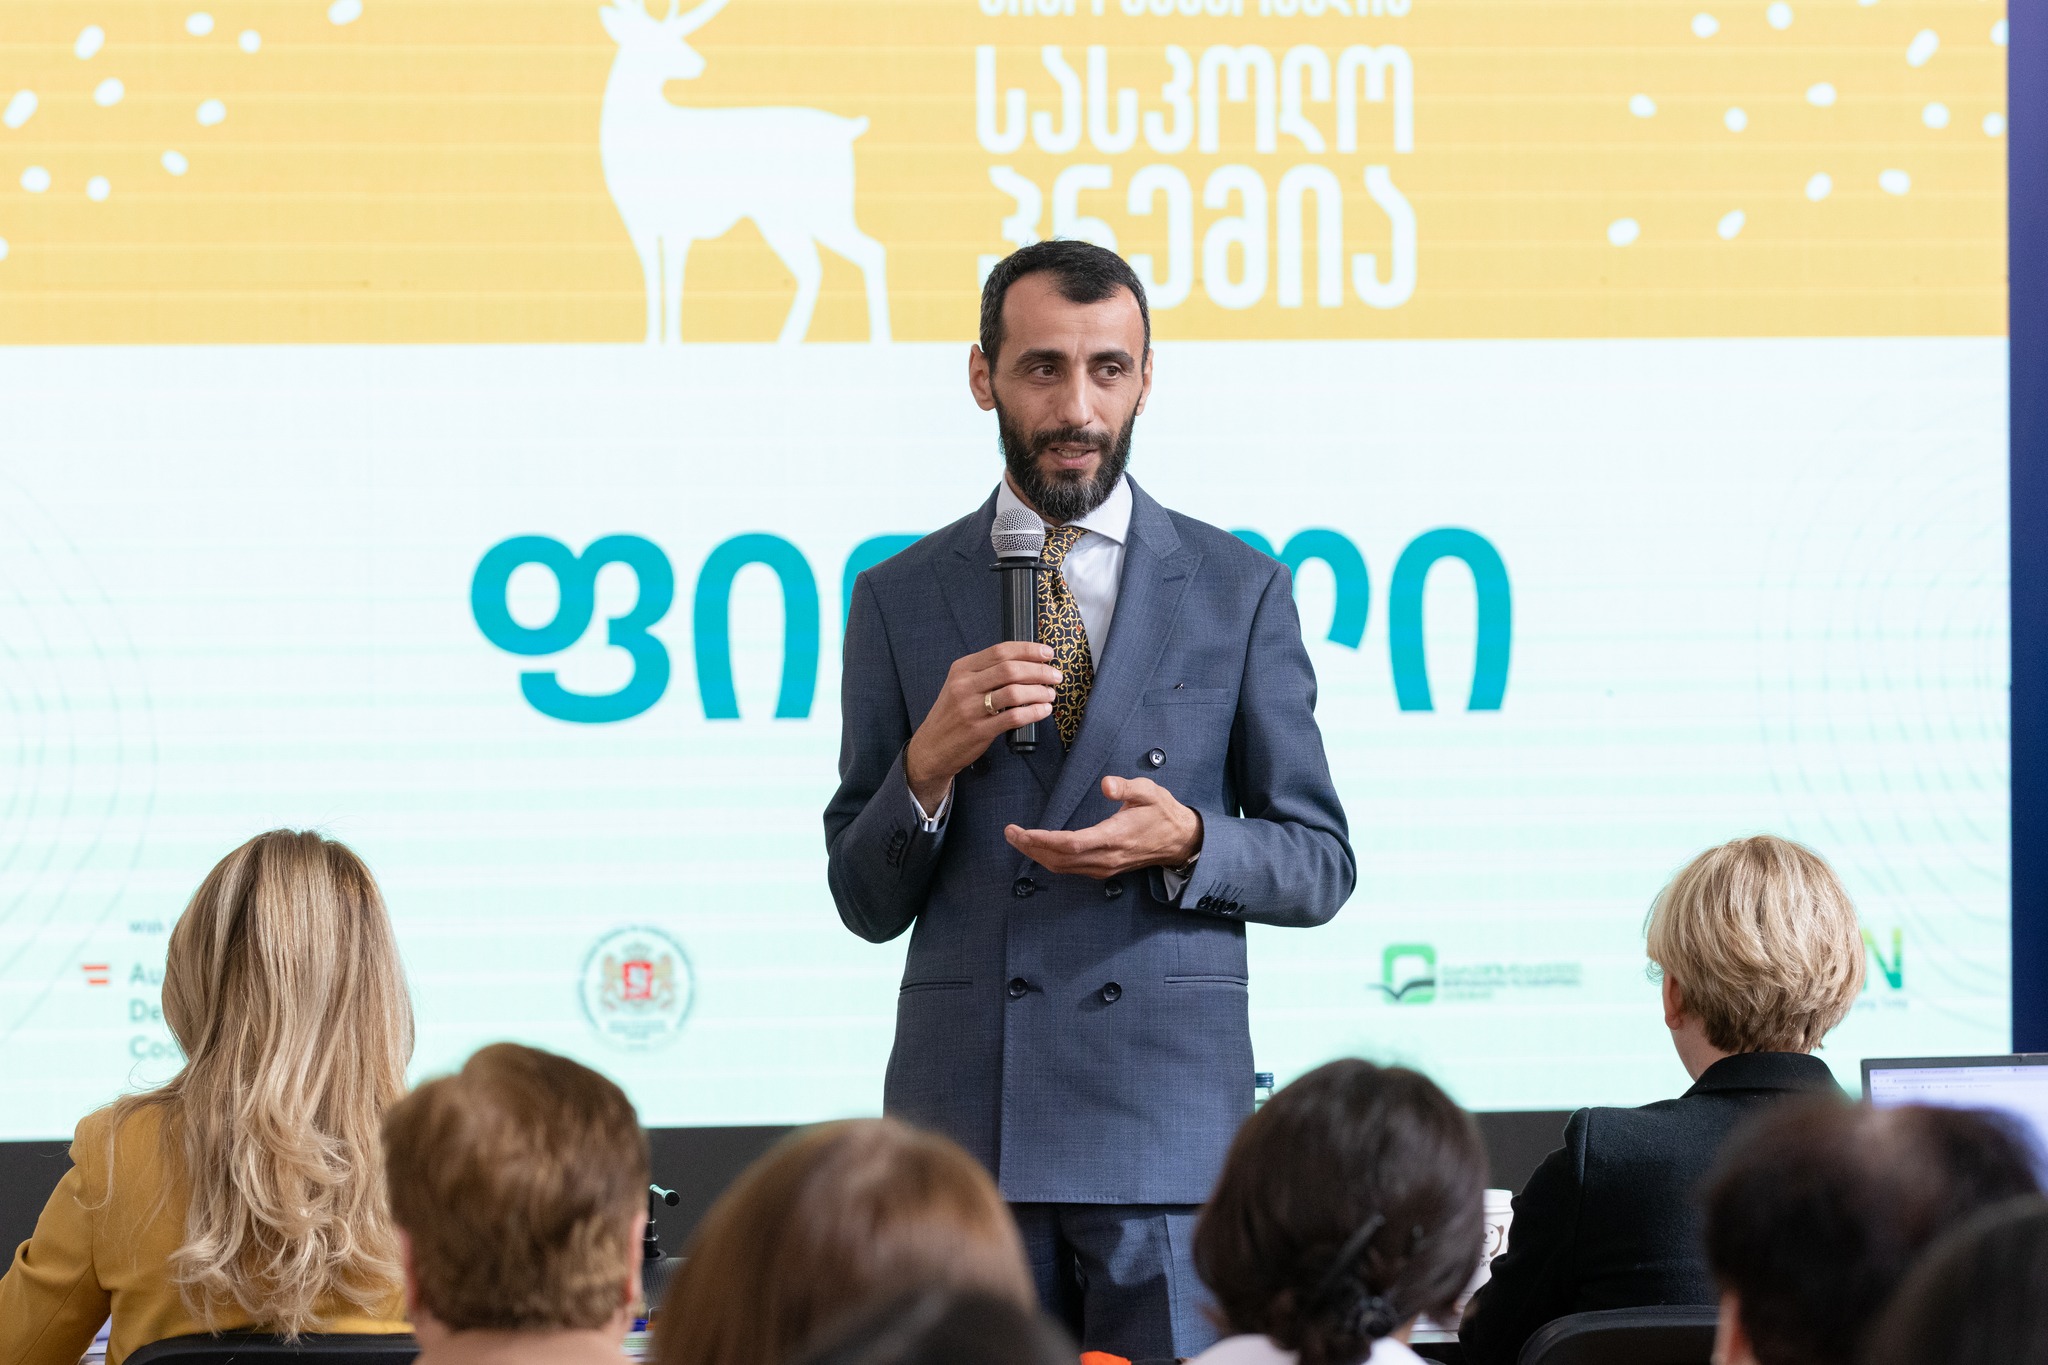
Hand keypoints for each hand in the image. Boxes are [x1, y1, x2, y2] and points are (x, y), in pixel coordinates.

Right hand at [904, 641, 1061, 811]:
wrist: (931, 747)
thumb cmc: (952, 715)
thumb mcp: (960, 685)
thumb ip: (986, 673)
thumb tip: (1026, 663)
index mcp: (962, 669)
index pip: (1000, 651)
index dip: (1029, 650)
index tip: (1048, 653)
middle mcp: (964, 685)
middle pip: (1010, 669)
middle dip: (1039, 670)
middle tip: (1055, 675)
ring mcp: (971, 708)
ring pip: (1014, 692)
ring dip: (1039, 691)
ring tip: (1050, 694)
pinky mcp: (979, 730)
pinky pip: (1014, 717)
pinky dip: (1034, 712)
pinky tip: (1043, 710)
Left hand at [1004, 776, 1202, 879]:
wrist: (1179, 841)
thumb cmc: (1162, 813)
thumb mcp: (1149, 792)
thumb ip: (1126, 788)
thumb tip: (1106, 784)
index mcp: (1113, 837)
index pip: (1070, 843)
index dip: (1043, 840)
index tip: (1022, 831)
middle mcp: (1105, 858)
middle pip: (1059, 859)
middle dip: (1030, 847)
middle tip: (1009, 833)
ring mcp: (1103, 867)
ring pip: (1062, 867)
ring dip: (1037, 855)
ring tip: (1017, 839)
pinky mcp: (1102, 869)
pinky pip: (1070, 869)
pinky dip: (1050, 859)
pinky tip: (1039, 848)